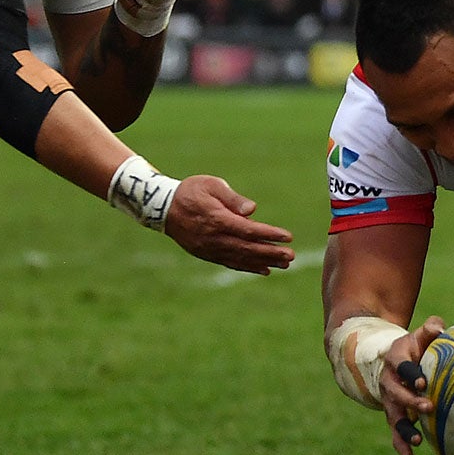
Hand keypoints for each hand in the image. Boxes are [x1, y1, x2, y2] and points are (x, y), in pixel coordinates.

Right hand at [164, 175, 293, 271]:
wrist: (162, 208)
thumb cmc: (190, 191)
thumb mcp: (211, 185)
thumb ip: (232, 198)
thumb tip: (253, 210)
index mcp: (216, 219)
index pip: (248, 230)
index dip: (269, 234)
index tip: (288, 237)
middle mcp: (214, 238)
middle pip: (247, 248)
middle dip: (271, 253)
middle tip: (291, 256)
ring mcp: (209, 248)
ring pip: (240, 258)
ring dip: (264, 262)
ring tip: (284, 265)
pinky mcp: (207, 254)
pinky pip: (230, 262)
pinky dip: (248, 267)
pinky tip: (264, 270)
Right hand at [376, 317, 444, 454]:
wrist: (389, 360)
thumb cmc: (414, 346)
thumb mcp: (419, 334)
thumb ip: (431, 328)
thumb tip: (440, 328)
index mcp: (395, 360)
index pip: (402, 366)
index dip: (410, 373)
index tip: (422, 380)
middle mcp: (389, 383)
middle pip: (396, 394)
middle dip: (411, 401)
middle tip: (428, 406)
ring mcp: (390, 402)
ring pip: (394, 418)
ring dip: (404, 431)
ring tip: (417, 442)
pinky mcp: (394, 417)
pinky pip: (396, 435)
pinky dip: (402, 451)